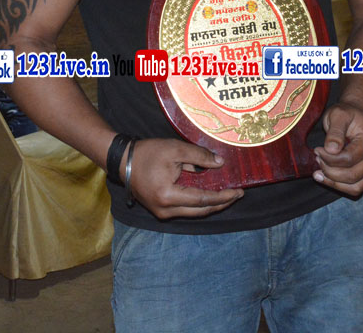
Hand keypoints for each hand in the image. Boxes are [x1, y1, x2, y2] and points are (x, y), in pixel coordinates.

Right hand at [125, 138, 243, 219]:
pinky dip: (199, 203)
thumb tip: (220, 163)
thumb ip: (199, 156)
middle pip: (201, 211)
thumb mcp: (175, 149)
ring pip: (194, 212)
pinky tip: (210, 195)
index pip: (203, 200)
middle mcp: (165, 210)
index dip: (223, 196)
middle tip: (238, 195)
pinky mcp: (160, 211)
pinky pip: (185, 209)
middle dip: (221, 203)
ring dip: (211, 205)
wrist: (123, 161)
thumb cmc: (147, 153)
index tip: (239, 192)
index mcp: (168, 196)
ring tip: (227, 195)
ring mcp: (162, 213)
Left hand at [313, 101, 362, 195]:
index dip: (329, 158)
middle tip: (317, 158)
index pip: (348, 158)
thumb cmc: (346, 115)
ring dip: (333, 181)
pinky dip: (338, 186)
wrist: (353, 116)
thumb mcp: (338, 115)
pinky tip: (324, 177)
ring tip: (319, 170)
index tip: (317, 149)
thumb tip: (331, 150)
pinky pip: (354, 188)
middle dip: (329, 170)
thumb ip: (335, 132)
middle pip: (351, 175)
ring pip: (354, 187)